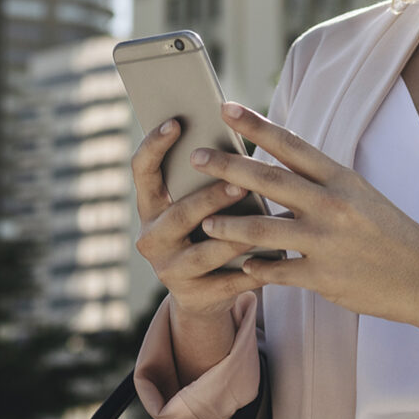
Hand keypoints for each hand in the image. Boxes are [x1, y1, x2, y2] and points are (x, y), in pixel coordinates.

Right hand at [131, 118, 264, 321]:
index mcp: (149, 206)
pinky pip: (227, 282)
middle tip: (239, 183)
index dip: (154, 146)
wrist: (201, 292)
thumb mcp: (196, 203)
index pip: (142, 171)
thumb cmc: (206, 229)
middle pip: (179, 215)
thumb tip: (231, 133)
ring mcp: (169, 270)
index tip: (175, 122)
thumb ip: (203, 178)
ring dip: (234, 237)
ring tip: (262, 223)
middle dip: (209, 199)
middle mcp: (151, 238)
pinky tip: (276, 257)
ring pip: (204, 253)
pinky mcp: (193, 296)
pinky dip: (253, 270)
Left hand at [189, 103, 418, 321]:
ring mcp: (326, 242)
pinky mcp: (323, 277)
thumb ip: (318, 181)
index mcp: (341, 178)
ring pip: (261, 229)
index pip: (291, 144)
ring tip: (205, 222)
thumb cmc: (387, 232)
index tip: (225, 106)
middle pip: (267, 180)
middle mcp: (332, 205)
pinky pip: (276, 271)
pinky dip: (256, 268)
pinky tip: (242, 266)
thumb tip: (273, 164)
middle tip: (195, 156)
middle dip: (226, 167)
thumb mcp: (359, 194)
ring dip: (227, 225)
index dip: (255, 125)